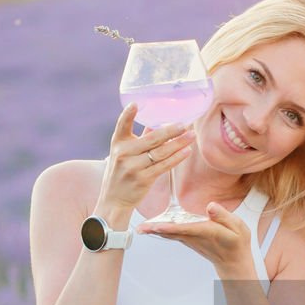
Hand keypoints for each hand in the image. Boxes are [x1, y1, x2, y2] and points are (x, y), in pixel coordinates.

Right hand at [97, 104, 195, 220]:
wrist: (114, 200)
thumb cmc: (122, 173)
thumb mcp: (125, 154)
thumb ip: (141, 140)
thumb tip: (160, 125)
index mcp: (117, 143)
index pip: (121, 125)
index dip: (128, 115)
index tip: (135, 104)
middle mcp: (123, 154)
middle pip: (151, 139)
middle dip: (170, 131)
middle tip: (184, 124)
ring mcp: (133, 167)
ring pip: (160, 153)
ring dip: (178, 143)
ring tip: (191, 136)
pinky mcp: (143, 179)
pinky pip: (164, 166)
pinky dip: (176, 158)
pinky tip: (186, 151)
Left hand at [137, 201, 256, 278]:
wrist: (233, 262)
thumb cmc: (237, 243)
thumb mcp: (238, 227)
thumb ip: (224, 216)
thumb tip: (210, 206)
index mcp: (209, 232)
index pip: (188, 229)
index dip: (173, 228)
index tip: (159, 226)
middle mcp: (197, 238)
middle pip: (173, 233)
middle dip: (157, 230)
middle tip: (140, 228)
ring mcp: (191, 241)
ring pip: (170, 235)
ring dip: (155, 231)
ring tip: (140, 228)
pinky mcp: (189, 241)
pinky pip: (172, 235)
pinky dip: (161, 231)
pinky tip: (151, 228)